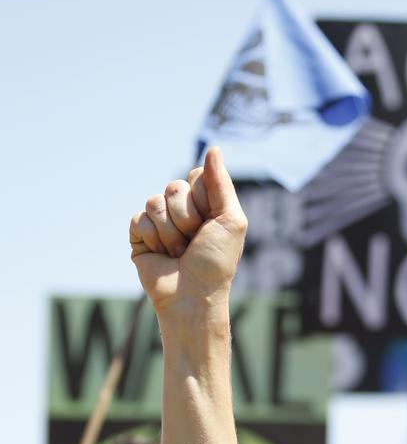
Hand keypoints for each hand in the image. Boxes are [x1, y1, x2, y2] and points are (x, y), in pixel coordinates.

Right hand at [129, 147, 246, 316]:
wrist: (192, 295)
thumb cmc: (216, 262)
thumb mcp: (231, 220)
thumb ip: (221, 184)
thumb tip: (214, 148)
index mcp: (205, 204)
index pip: (196, 176)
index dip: (203, 198)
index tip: (211, 222)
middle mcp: (182, 210)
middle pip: (174, 186)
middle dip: (186, 217)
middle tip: (194, 242)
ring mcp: (160, 222)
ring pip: (154, 201)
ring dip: (170, 231)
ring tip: (179, 252)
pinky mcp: (140, 235)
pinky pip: (138, 218)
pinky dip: (151, 238)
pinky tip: (161, 255)